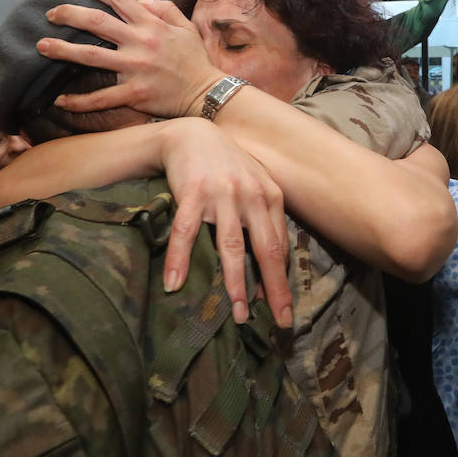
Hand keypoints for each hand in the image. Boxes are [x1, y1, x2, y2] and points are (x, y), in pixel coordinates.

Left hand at [39, 0, 224, 118]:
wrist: (208, 94)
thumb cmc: (195, 60)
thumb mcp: (185, 27)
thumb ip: (163, 9)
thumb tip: (139, 0)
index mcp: (151, 25)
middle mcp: (140, 42)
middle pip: (96, 23)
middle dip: (69, 15)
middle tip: (50, 14)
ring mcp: (135, 69)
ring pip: (91, 56)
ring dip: (62, 51)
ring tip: (41, 47)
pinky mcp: (134, 94)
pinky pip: (101, 98)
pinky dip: (79, 101)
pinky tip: (60, 100)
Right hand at [160, 119, 291, 328]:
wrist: (192, 135)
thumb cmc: (227, 166)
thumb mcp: (255, 186)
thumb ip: (265, 218)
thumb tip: (272, 264)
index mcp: (271, 196)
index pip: (280, 245)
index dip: (281, 279)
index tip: (282, 308)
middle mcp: (251, 195)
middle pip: (265, 250)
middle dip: (274, 289)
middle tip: (280, 321)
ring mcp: (222, 195)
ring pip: (231, 246)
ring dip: (235, 283)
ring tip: (237, 313)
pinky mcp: (193, 193)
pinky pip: (186, 233)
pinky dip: (179, 260)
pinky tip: (174, 284)